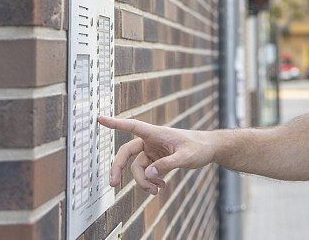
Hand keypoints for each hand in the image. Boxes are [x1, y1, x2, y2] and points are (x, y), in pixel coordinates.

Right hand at [97, 115, 216, 194]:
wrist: (209, 149)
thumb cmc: (199, 147)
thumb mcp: (186, 157)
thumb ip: (167, 165)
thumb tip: (148, 174)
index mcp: (156, 133)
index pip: (132, 126)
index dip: (115, 123)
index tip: (99, 119)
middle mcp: (151, 141)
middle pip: (127, 153)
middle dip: (119, 168)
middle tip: (113, 184)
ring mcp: (152, 151)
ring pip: (138, 168)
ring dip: (143, 181)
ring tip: (156, 190)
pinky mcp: (156, 160)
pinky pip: (146, 173)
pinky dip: (151, 181)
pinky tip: (160, 186)